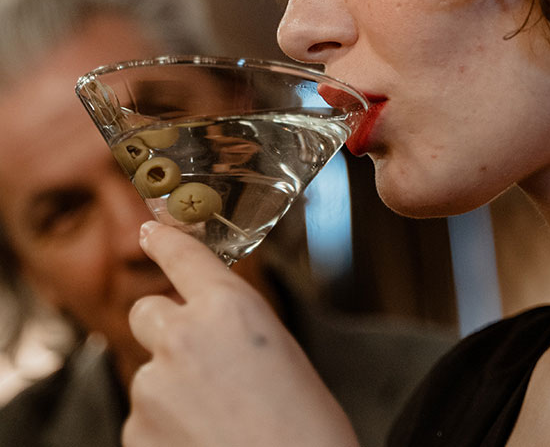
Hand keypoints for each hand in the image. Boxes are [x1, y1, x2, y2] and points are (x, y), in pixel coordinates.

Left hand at [123, 221, 358, 446]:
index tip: (151, 231)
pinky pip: (144, 419)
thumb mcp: (283, 356)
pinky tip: (203, 444)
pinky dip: (165, 429)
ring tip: (218, 422)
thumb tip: (210, 335)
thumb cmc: (308, 429)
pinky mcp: (135, 432)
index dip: (165, 240)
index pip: (185, 256)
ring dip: (171, 390)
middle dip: (163, 327)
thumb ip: (236, 332)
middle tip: (195, 358)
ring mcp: (152, 386)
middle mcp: (183, 336)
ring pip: (149, 373)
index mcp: (231, 309)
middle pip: (146, 311)